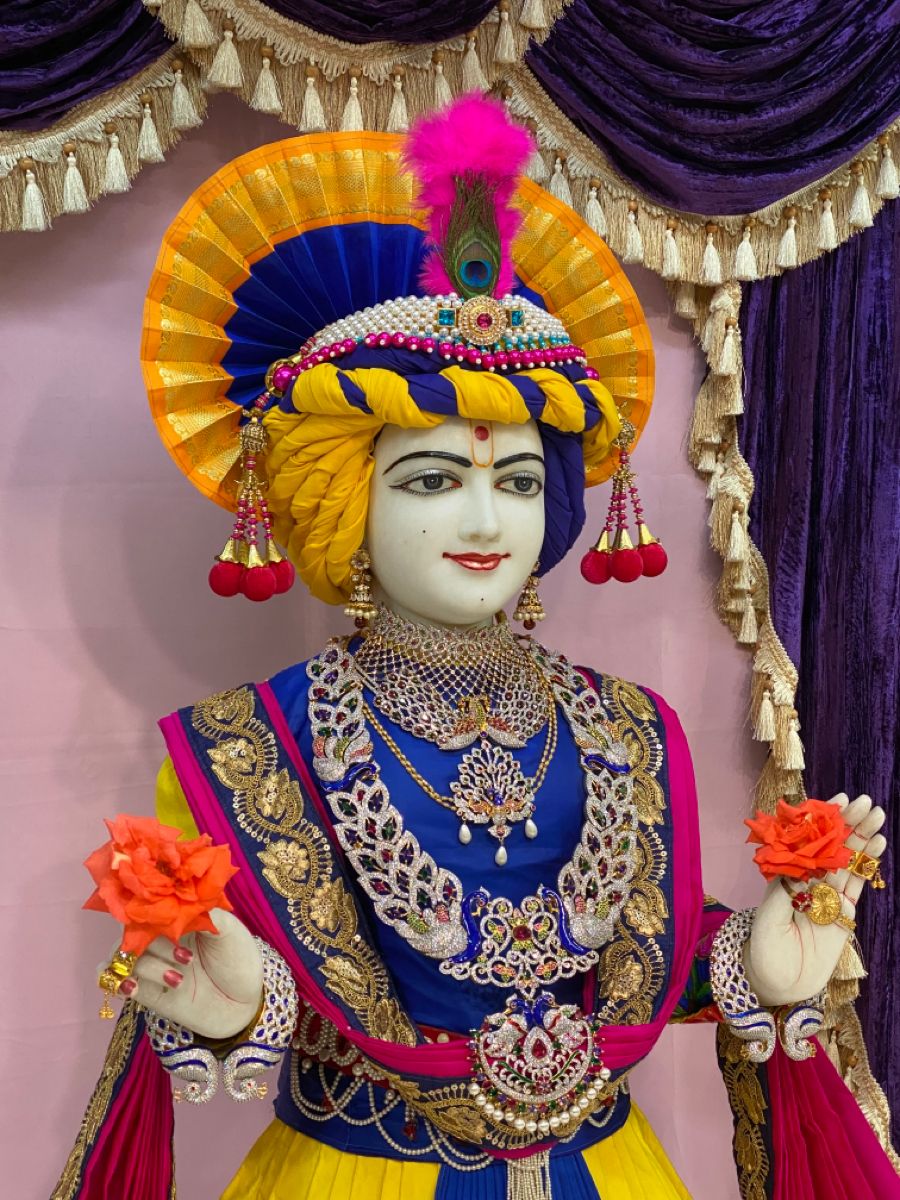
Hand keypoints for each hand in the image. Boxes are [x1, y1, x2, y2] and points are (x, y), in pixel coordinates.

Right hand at [110, 908, 263, 1039]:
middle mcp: (161, 941)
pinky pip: (119, 984)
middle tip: (186, 958)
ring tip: (178, 978)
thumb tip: (179, 901)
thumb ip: (205, 913)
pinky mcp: (149, 993)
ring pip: (124, 958)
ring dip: (147, 967)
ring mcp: (154, 967)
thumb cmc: (239, 959)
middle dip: (155, 944)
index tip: (167, 923)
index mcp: (177, 920)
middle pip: (134, 933)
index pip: (149, 909)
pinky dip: (120, 982)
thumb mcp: (229, 929)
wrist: (247, 1001)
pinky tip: (133, 986)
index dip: (150, 912)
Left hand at [745, 793, 885, 1006]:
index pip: (806, 841)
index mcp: (786, 875)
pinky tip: (877, 844)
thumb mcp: (767, 923)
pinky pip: (857, 883)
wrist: (779, 984)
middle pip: (831, 846)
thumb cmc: (764, 952)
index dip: (821, 821)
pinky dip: (868, 864)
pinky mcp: (843, 913)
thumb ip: (782, 897)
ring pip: (848, 860)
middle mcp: (808, 880)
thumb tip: (795, 870)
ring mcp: (827, 895)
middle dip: (848, 823)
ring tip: (877, 815)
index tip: (836, 802)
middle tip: (865, 802)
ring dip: (862, 837)